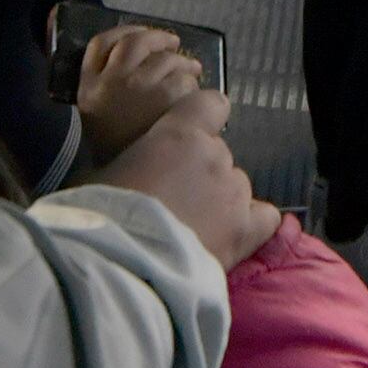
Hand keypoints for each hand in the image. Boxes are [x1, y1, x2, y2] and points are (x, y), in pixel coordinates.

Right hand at [77, 24, 202, 159]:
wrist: (129, 198)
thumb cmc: (118, 170)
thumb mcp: (100, 132)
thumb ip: (112, 106)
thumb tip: (142, 82)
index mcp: (88, 90)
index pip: (101, 44)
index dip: (124, 32)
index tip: (140, 34)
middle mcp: (111, 82)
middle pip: (136, 42)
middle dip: (158, 39)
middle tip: (174, 45)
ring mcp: (140, 86)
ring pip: (167, 59)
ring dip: (184, 63)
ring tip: (193, 71)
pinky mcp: (168, 96)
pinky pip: (186, 80)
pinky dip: (194, 88)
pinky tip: (198, 101)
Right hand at [102, 90, 273, 271]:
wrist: (122, 262)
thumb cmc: (103, 212)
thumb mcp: (101, 174)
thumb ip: (129, 163)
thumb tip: (124, 171)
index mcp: (180, 133)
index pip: (211, 104)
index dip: (203, 117)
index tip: (187, 136)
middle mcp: (215, 156)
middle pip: (217, 153)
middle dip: (199, 171)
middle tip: (172, 199)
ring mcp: (234, 193)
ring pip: (236, 185)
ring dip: (219, 198)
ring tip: (193, 226)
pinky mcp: (245, 230)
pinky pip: (265, 217)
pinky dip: (251, 221)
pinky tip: (232, 233)